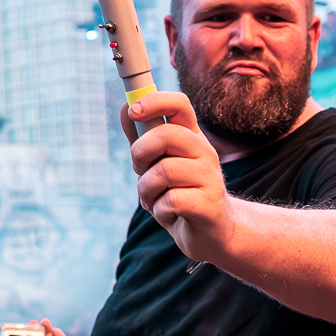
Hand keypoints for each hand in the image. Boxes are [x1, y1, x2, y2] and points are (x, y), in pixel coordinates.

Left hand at [125, 93, 228, 258]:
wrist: (211, 234)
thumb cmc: (180, 194)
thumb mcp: (157, 164)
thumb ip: (142, 138)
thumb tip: (124, 108)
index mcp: (191, 137)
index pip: (179, 104)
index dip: (154, 101)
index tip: (133, 111)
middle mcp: (204, 152)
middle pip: (167, 135)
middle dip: (140, 154)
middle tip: (140, 171)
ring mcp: (210, 178)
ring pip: (164, 171)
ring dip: (146, 190)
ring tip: (153, 200)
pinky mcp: (210, 205)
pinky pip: (171, 201)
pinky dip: (159, 211)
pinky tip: (168, 215)